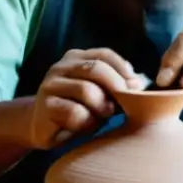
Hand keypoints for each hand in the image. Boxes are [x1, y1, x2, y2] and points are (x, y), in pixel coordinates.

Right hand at [28, 48, 145, 149]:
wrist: (42, 128)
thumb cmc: (77, 110)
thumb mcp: (99, 95)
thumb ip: (115, 86)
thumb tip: (141, 82)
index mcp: (76, 58)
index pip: (105, 55)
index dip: (124, 69)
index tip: (137, 87)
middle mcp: (61, 66)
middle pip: (96, 69)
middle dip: (116, 87)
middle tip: (122, 105)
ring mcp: (50, 84)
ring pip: (87, 90)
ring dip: (101, 107)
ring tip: (102, 117)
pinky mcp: (44, 106)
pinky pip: (74, 112)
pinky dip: (85, 121)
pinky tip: (82, 126)